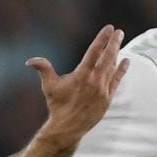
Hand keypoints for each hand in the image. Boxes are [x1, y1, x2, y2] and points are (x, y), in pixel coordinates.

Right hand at [27, 25, 130, 145]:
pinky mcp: (108, 98)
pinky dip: (122, 70)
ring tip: (120, 42)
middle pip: (107, 57)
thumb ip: (43, 69)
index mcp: (81, 75)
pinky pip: (117, 81)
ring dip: (117, 53)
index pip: (94, 52)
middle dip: (113, 43)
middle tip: (119, 32)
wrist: (68, 127)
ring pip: (112, 67)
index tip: (108, 28)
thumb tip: (30, 61)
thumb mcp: (49, 86)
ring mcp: (103, 90)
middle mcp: (94, 81)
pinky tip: (126, 61)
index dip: (101, 39)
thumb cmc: (57, 105)